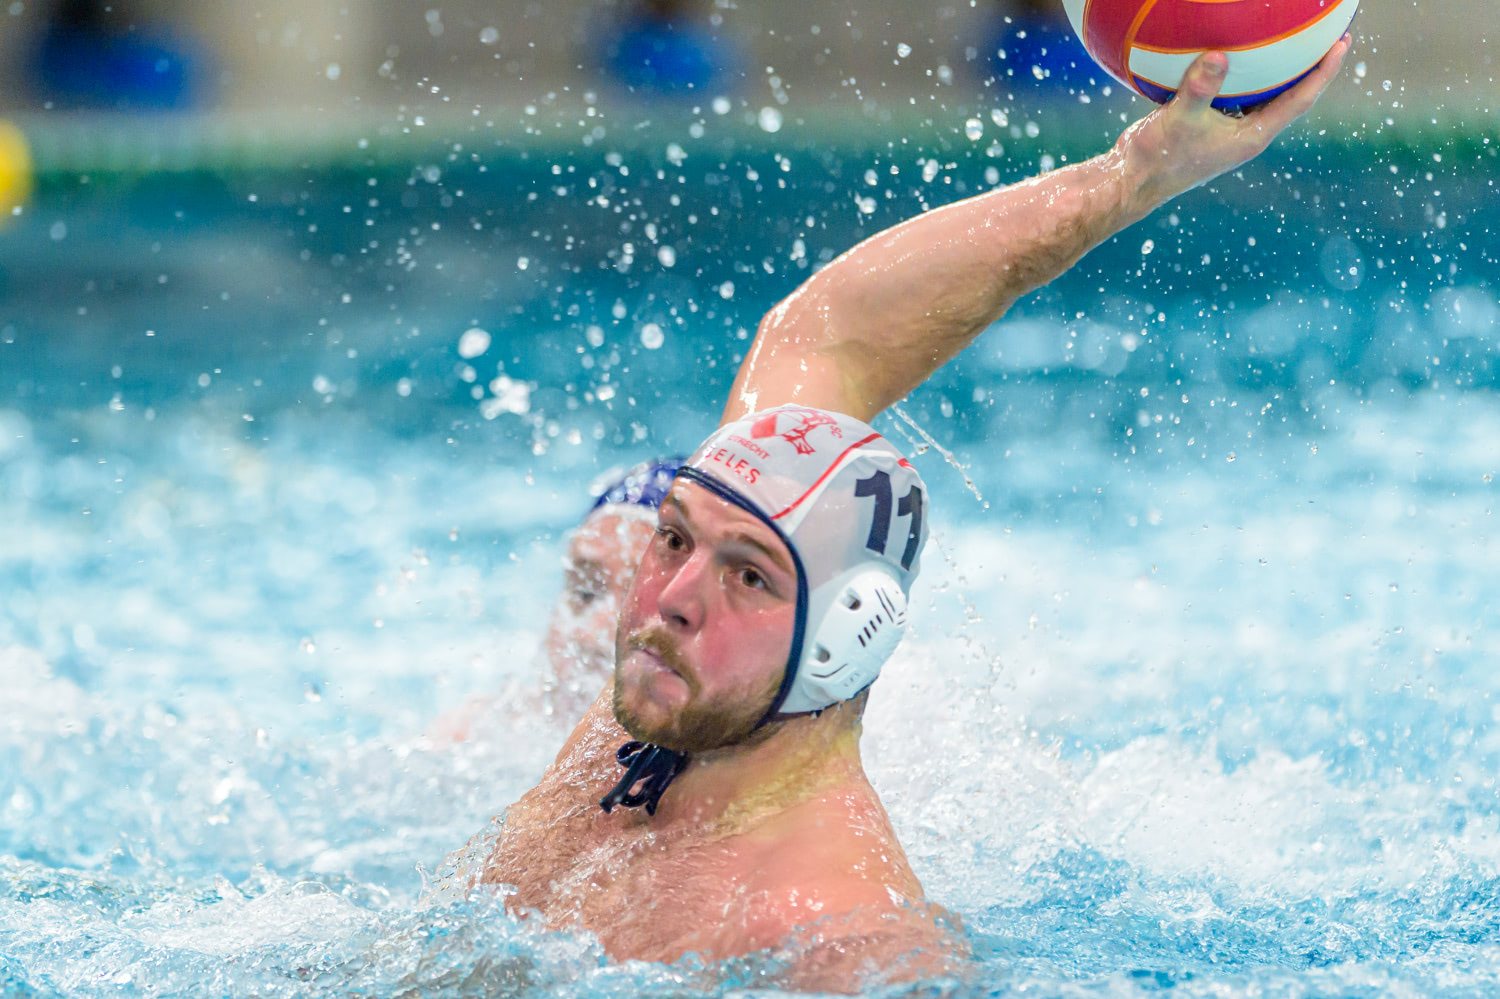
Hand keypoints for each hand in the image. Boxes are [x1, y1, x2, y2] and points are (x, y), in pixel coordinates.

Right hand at [1116, 34, 1351, 210]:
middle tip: (1328, 34)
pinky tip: (1235, 51)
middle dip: (1311, 67)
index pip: (1299, 101)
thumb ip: (1200, 88)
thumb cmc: (1158, 156)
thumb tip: (1219, 56)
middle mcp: (1246, 134)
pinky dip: (1243, 73)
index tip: (1342, 44)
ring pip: (1264, 95)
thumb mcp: (1180, 119)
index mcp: (1252, 137)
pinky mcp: (1209, 125)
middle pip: (1290, 96)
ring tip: (1289, 39)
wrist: (1129, 180)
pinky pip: (1235, 94)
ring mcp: (1228, 130)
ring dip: (1279, 70)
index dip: (1323, 73)